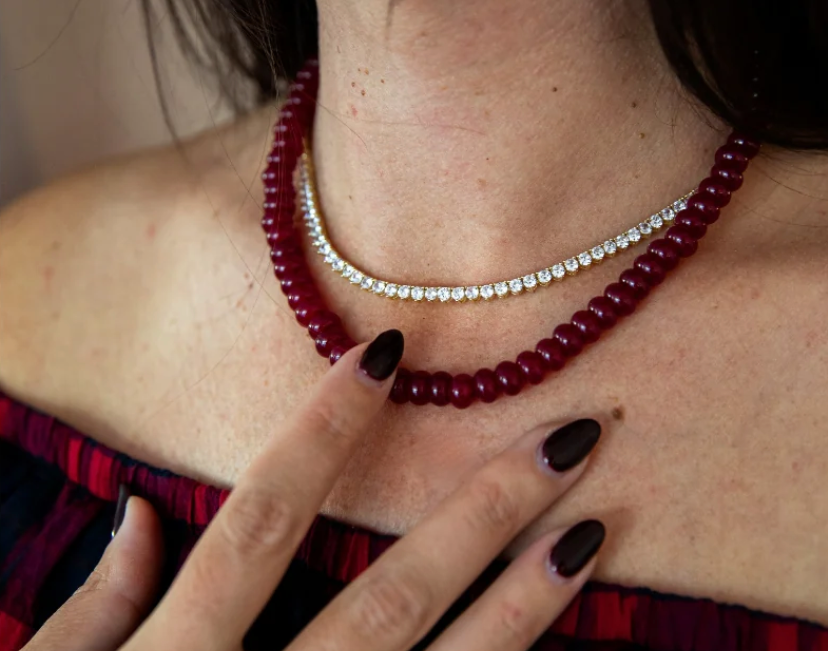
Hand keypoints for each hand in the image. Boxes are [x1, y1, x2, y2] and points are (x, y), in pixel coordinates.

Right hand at [24, 329, 604, 650]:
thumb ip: (90, 613)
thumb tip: (136, 511)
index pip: (263, 520)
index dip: (325, 431)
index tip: (386, 352)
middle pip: (390, 597)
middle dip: (481, 514)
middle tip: (565, 440)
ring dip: (522, 606)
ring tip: (590, 533)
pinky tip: (560, 640)